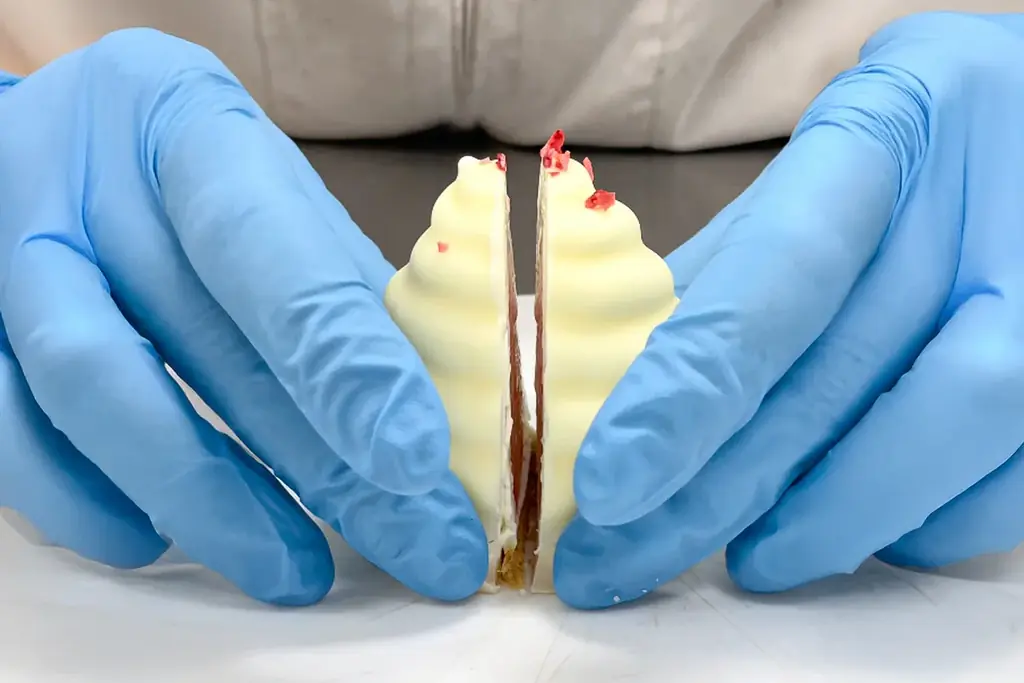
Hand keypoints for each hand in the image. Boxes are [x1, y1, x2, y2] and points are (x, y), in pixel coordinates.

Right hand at [0, 29, 486, 604]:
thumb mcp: (267, 190)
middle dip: (323, 465)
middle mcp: (77, 175)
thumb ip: (330, 287)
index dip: (345, 360)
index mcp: (183, 123)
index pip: (270, 249)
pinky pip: (7, 430)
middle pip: (202, 338)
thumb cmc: (184, 171)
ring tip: (296, 571)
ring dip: (207, 499)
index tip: (415, 459)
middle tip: (418, 548)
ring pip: (92, 388)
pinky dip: (85, 499)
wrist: (55, 137)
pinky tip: (157, 540)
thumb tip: (410, 418)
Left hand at [554, 12, 1023, 608]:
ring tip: (750, 563)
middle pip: (841, 375)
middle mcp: (989, 208)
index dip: (685, 394)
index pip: (772, 284)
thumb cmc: (909, 143)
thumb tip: (623, 389)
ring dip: (833, 519)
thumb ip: (728, 274)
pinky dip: (931, 520)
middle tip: (624, 558)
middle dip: (718, 490)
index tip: (607, 483)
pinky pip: (1021, 469)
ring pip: (950, 426)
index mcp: (883, 136)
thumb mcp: (810, 173)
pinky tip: (859, 535)